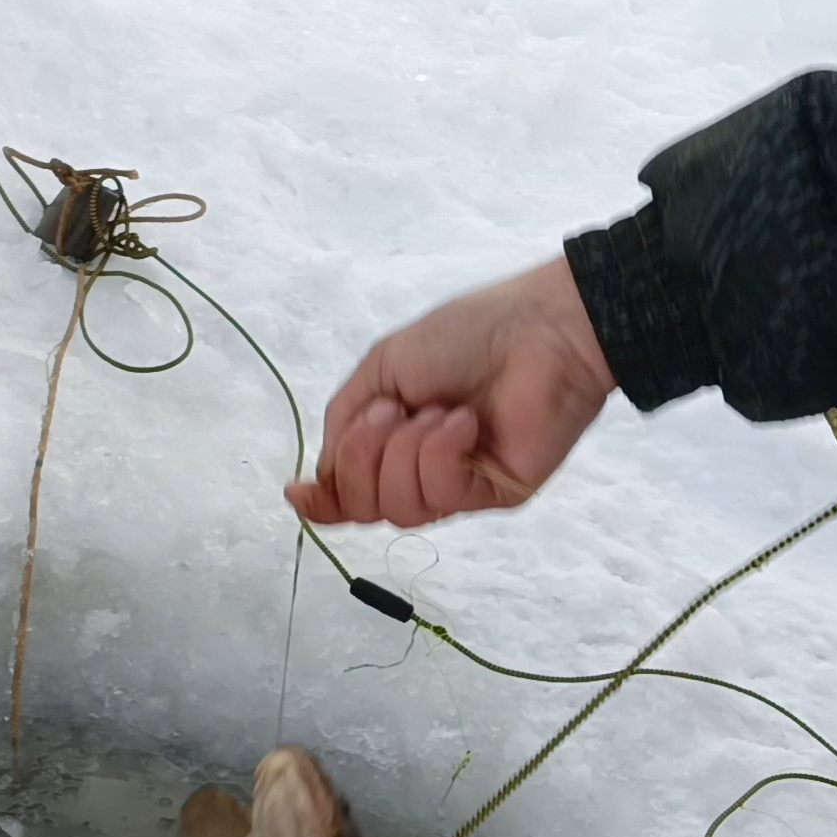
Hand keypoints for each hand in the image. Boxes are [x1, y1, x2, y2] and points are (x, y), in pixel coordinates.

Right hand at [284, 256, 615, 527]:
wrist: (536, 328)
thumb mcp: (383, 368)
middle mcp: (420, 469)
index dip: (323, 500)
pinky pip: (442, 494)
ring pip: (400, 508)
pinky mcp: (494, 494)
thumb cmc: (464, 335)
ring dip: (404, 452)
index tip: (299, 492)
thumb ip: (343, 422)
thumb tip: (312, 482)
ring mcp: (458, 485)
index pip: (350, 492)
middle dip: (361, 459)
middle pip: (365, 506)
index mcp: (392, 441)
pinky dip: (441, 452)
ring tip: (437, 410)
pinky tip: (463, 422)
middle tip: (389, 411)